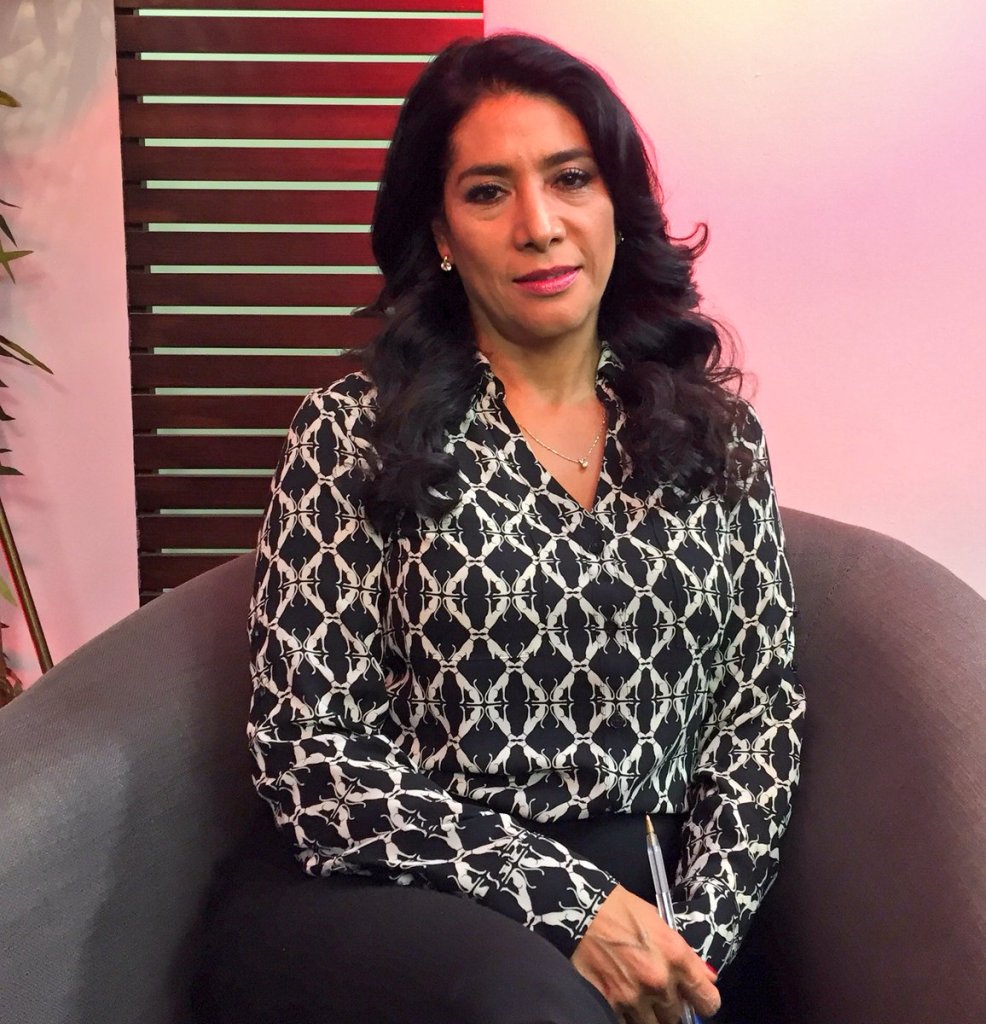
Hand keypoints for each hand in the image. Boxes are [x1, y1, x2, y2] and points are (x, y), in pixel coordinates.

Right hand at [570, 885, 719, 1023]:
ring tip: (636, 994)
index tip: (697, 999)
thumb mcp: (660, 923)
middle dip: (668, 1005)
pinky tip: (620, 998)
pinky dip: (626, 1015)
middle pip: (677, 1016)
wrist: (580, 910)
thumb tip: (706, 977)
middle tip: (656, 989)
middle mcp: (659, 982)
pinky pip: (627, 1023)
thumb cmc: (620, 910)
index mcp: (676, 956)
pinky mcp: (610, 1004)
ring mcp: (634, 997)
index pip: (708, 1000)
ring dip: (648, 1014)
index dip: (703, 1001)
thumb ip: (686, 955)